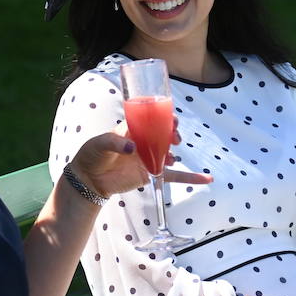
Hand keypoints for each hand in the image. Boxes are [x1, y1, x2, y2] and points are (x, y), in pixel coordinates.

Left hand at [70, 127, 210, 197]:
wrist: (89, 179)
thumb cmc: (93, 155)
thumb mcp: (100, 144)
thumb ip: (116, 142)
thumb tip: (133, 148)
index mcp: (133, 129)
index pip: (152, 118)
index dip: (165, 116)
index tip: (173, 120)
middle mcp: (143, 141)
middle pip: (163, 133)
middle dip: (172, 132)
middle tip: (174, 137)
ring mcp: (149, 158)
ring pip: (168, 151)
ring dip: (174, 151)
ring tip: (171, 155)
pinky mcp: (151, 174)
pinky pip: (173, 176)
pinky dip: (190, 177)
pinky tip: (206, 178)